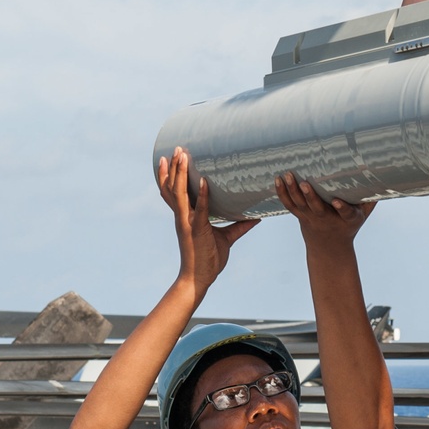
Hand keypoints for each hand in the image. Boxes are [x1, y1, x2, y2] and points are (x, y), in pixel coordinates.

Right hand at [159, 148, 258, 300]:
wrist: (198, 280)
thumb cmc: (209, 260)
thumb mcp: (227, 239)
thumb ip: (239, 226)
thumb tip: (256, 217)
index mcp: (186, 217)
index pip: (175, 192)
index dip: (171, 176)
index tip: (172, 158)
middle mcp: (182, 217)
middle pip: (172, 188)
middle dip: (173, 168)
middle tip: (176, 148)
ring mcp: (187, 223)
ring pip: (179, 194)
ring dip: (180, 174)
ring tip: (183, 156)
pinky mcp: (196, 230)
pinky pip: (200, 210)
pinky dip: (202, 195)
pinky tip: (206, 181)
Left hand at [274, 171, 374, 247]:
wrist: (329, 249)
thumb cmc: (348, 226)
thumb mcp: (363, 216)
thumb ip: (370, 199)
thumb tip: (385, 177)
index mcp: (346, 220)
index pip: (345, 214)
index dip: (341, 208)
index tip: (337, 201)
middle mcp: (327, 220)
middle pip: (317, 208)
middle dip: (310, 196)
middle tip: (304, 183)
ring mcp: (311, 218)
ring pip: (300, 205)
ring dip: (292, 191)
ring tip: (287, 175)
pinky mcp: (300, 216)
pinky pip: (289, 205)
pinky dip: (282, 193)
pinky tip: (278, 180)